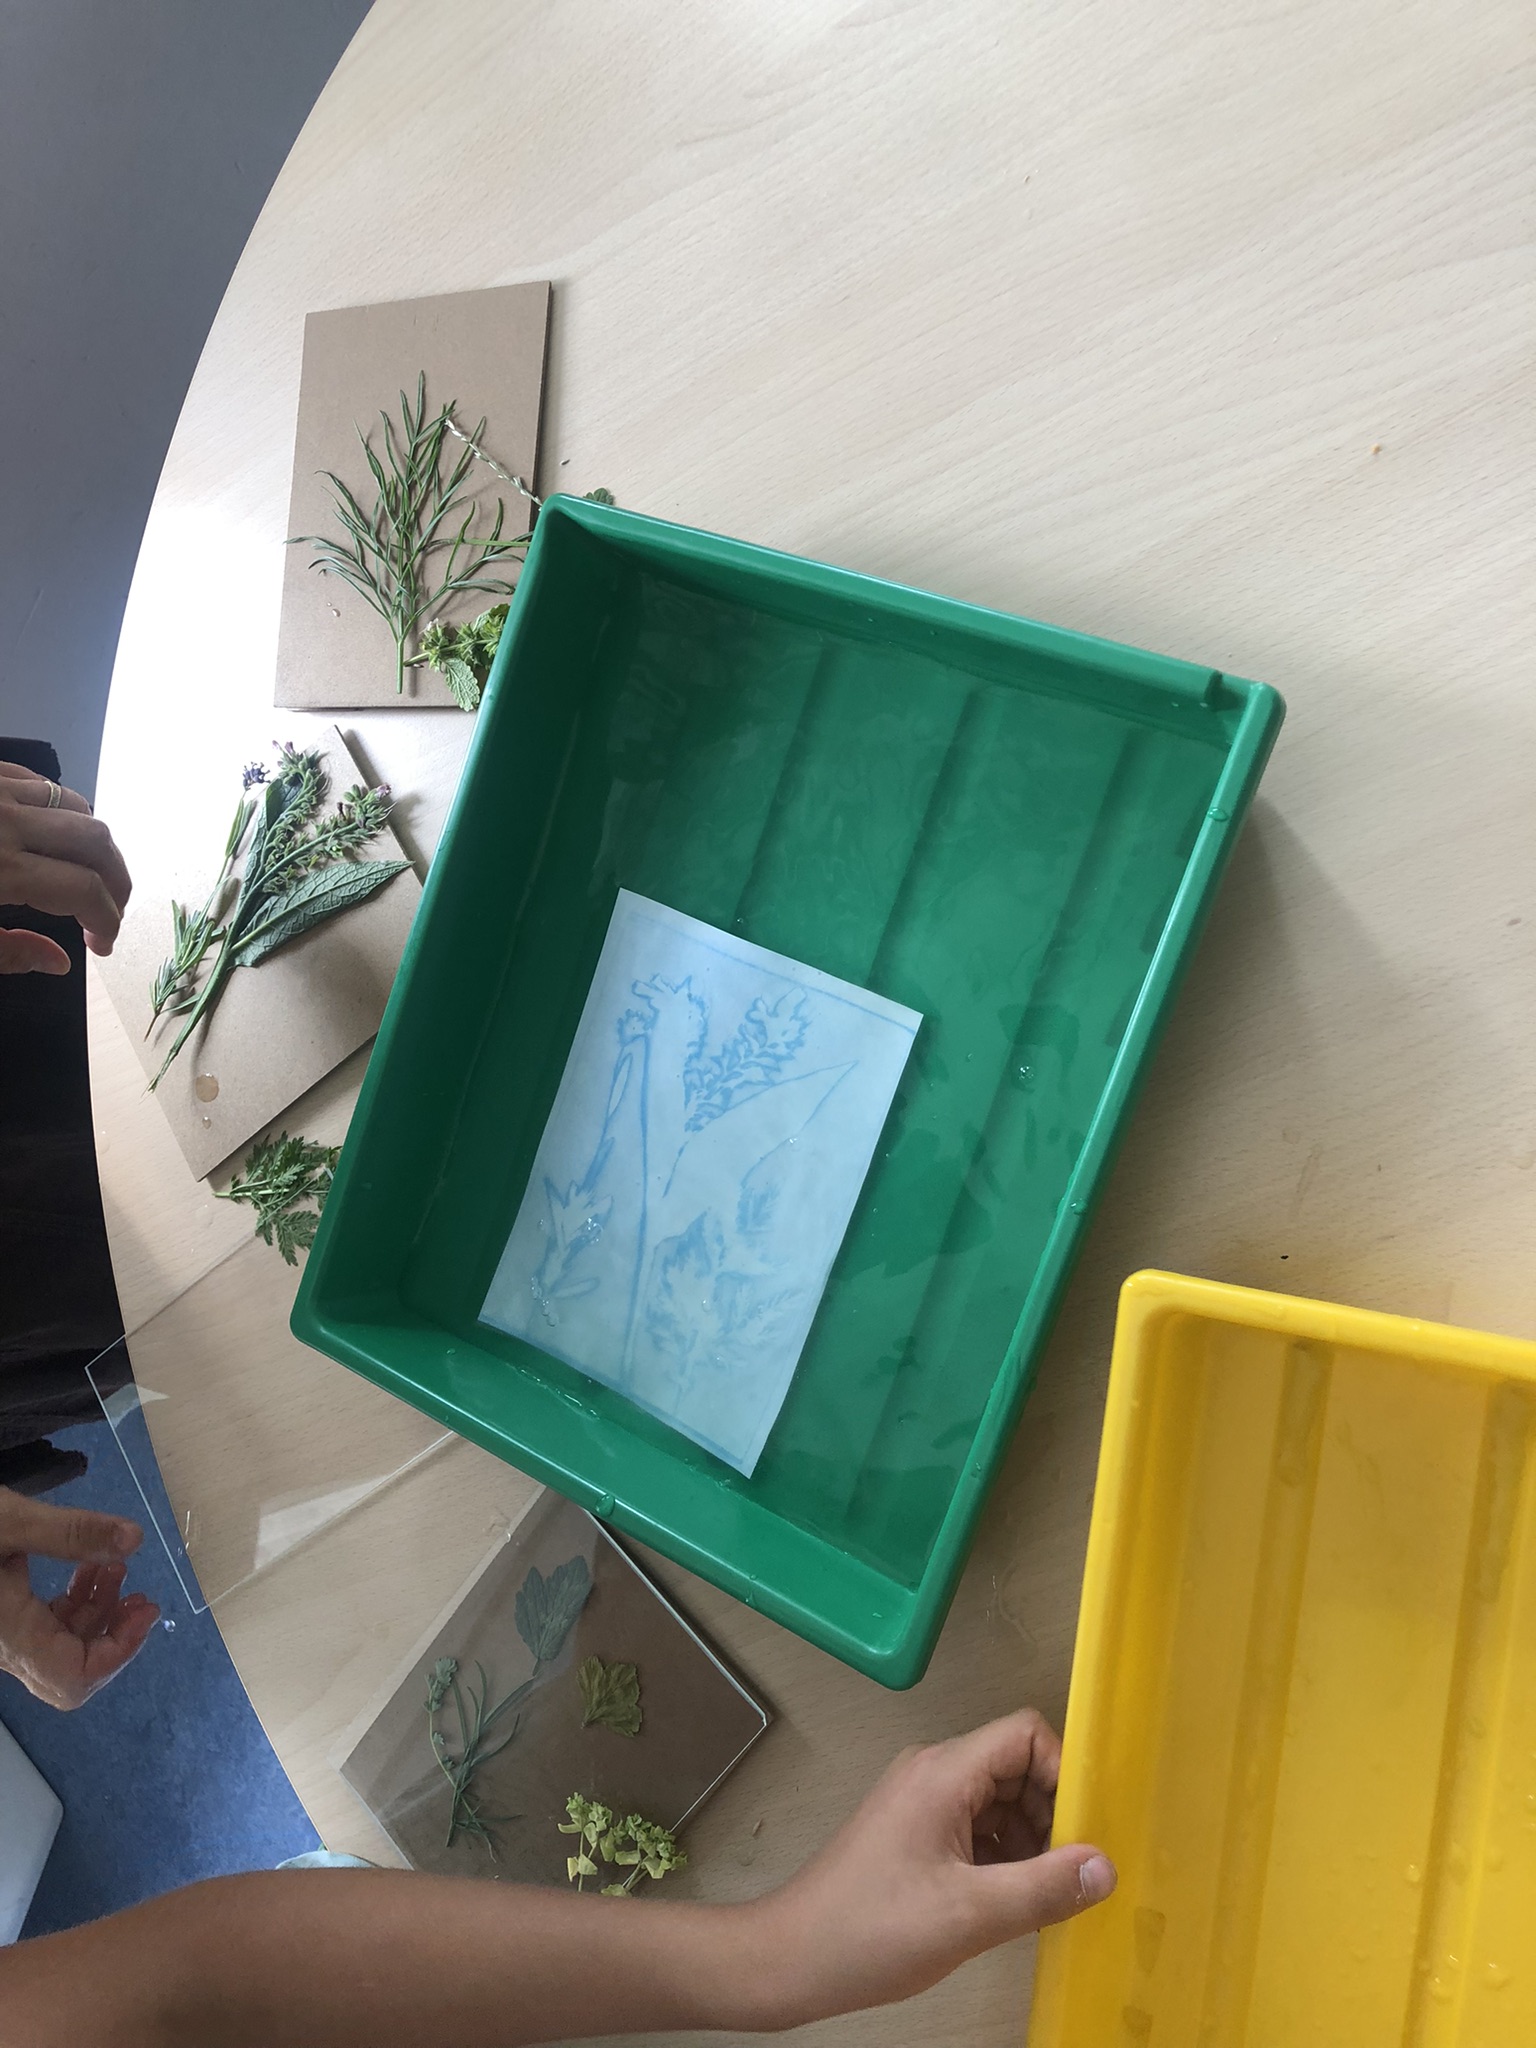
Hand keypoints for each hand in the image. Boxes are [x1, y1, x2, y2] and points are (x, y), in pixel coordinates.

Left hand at [0, 761, 131, 971]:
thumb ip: (5, 953)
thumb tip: (58, 961)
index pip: (83, 890)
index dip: (106, 921)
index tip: (102, 943)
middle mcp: (6, 822)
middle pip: (95, 842)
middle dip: (117, 879)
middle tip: (112, 908)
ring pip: (76, 807)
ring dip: (93, 843)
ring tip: (88, 870)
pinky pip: (41, 783)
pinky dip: (61, 811)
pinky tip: (52, 835)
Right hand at [0, 1487, 160, 1708]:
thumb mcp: (9, 1520)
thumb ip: (71, 1532)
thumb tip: (134, 1538)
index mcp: (9, 1635)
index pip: (73, 1679)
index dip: (119, 1653)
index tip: (145, 1609)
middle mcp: (4, 1648)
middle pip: (71, 1671)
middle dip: (113, 1634)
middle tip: (140, 1595)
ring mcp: (0, 1637)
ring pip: (59, 1648)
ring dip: (96, 1613)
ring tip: (116, 1568)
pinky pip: (42, 1629)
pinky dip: (73, 1605)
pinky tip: (88, 1568)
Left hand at [759, 1708, 1114, 2024]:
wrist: (794, 1957)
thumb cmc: (872, 1930)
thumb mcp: (969, 1916)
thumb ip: (1042, 1888)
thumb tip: (1105, 1866)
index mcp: (943, 1773)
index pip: (1024, 1734)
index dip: (1063, 1773)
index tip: (1082, 1831)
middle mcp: (933, 1773)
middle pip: (1016, 1766)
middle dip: (1051, 1813)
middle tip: (1069, 1873)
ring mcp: (922, 1803)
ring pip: (1000, 1800)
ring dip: (1030, 1840)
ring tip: (1041, 1896)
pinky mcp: (916, 1833)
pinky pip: (977, 1826)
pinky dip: (1003, 1857)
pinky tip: (1010, 1903)